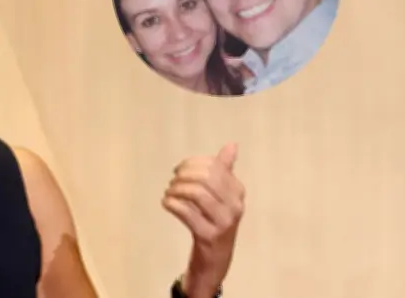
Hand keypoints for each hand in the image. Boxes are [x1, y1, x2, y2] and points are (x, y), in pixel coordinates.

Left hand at [162, 143, 244, 296]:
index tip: (178, 169)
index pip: (214, 165)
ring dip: (176, 189)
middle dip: (183, 175)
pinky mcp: (208, 236)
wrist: (215, 259)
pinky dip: (171, 204)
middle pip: (206, 177)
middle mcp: (235, 205)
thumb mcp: (222, 195)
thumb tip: (232, 145)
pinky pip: (186, 212)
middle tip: (172, 181)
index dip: (192, 163)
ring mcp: (223, 222)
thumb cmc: (215, 221)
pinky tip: (167, 204)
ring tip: (169, 193)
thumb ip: (224, 169)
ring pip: (196, 193)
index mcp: (238, 190)